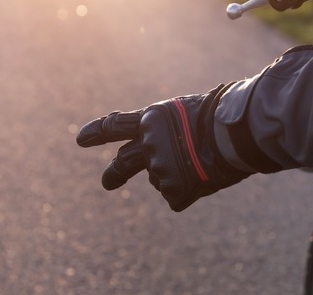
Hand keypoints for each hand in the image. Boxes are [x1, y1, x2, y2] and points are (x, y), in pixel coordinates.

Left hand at [76, 85, 249, 211]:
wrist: (233, 132)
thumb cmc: (220, 118)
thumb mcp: (189, 115)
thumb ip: (170, 133)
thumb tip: (166, 157)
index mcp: (153, 119)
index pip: (118, 125)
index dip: (98, 132)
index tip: (80, 139)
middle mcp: (147, 143)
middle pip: (123, 162)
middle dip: (114, 174)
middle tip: (107, 183)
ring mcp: (157, 167)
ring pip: (163, 180)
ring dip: (180, 176)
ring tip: (204, 164)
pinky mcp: (170, 188)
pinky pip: (178, 197)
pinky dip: (192, 191)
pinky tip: (206, 177)